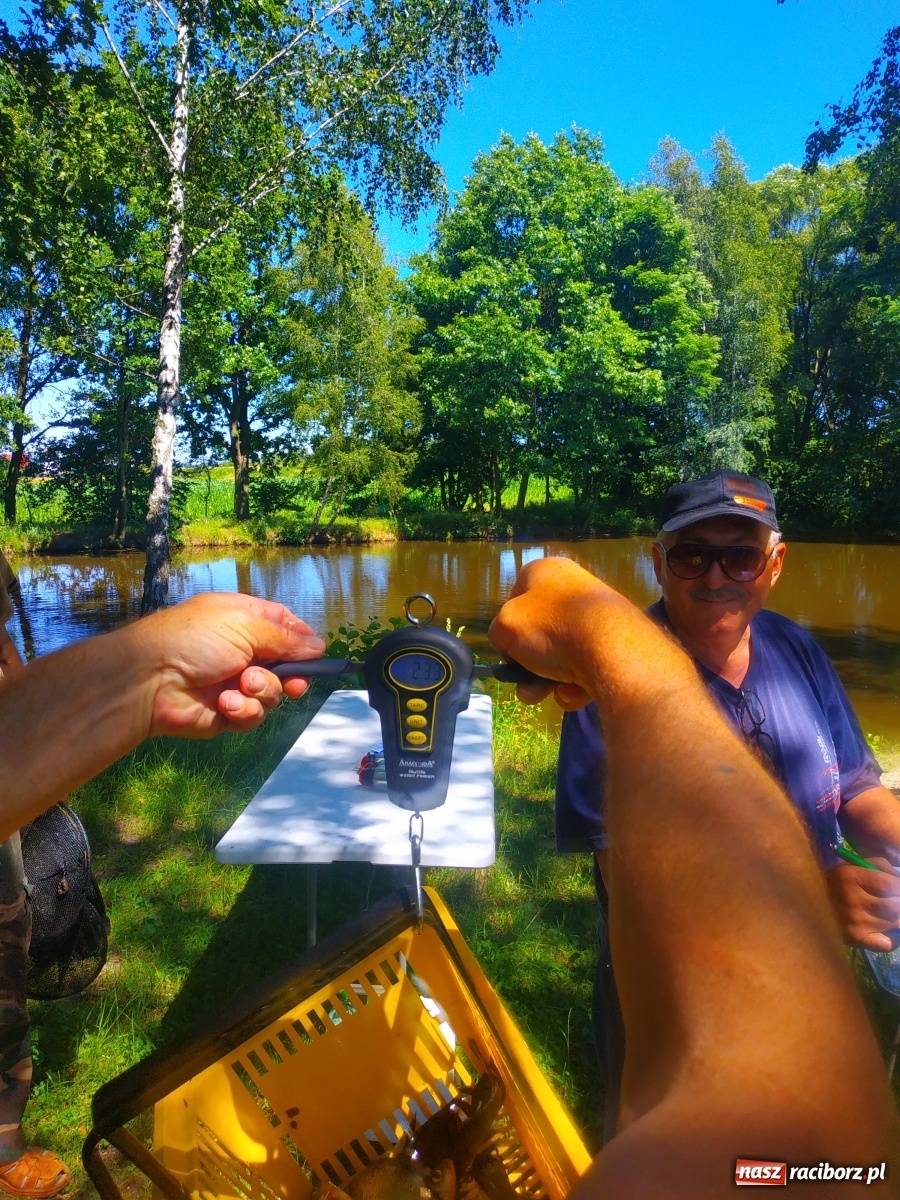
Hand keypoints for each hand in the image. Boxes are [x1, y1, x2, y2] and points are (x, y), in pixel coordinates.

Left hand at [139, 592, 324, 737]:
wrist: (149, 680)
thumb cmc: (194, 639)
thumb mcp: (244, 625)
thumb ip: (285, 638)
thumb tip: (319, 646)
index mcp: (245, 620)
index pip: (285, 626)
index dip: (302, 640)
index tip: (316, 653)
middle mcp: (243, 650)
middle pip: (287, 665)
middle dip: (293, 675)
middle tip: (294, 683)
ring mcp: (235, 683)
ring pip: (273, 693)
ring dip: (262, 691)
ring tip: (241, 686)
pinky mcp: (228, 713)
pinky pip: (253, 715)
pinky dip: (244, 710)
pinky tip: (225, 704)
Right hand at [488, 557, 620, 708]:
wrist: (610, 649)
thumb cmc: (551, 628)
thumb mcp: (506, 627)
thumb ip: (499, 633)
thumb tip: (512, 647)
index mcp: (547, 571)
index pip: (516, 595)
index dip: (508, 624)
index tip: (507, 646)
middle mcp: (574, 588)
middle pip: (539, 630)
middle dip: (528, 663)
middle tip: (524, 683)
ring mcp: (597, 616)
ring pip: (560, 654)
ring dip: (546, 679)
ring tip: (546, 694)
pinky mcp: (614, 644)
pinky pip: (583, 666)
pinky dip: (574, 683)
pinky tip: (574, 690)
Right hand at [826, 863, 899, 950]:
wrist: (812, 902)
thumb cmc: (837, 881)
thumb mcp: (854, 865)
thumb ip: (881, 867)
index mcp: (850, 877)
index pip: (890, 885)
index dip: (899, 887)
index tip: (897, 888)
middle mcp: (853, 900)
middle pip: (895, 906)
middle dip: (898, 903)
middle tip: (893, 901)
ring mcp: (855, 922)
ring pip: (894, 924)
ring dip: (896, 919)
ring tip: (886, 913)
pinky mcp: (856, 939)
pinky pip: (887, 944)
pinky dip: (894, 939)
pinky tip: (888, 931)